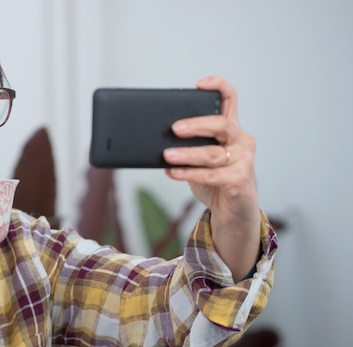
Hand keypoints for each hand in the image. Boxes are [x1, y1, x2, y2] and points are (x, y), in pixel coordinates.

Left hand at [163, 76, 261, 279]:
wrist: (232, 210)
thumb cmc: (215, 180)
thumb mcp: (200, 158)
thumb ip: (187, 146)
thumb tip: (156, 141)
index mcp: (231, 129)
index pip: (230, 99)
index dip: (218, 86)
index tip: (199, 84)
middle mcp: (242, 140)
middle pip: (222, 124)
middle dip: (196, 125)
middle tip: (174, 128)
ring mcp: (243, 160)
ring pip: (212, 153)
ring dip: (187, 154)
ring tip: (167, 155)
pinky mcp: (240, 180)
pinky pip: (211, 174)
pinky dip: (189, 173)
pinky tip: (173, 172)